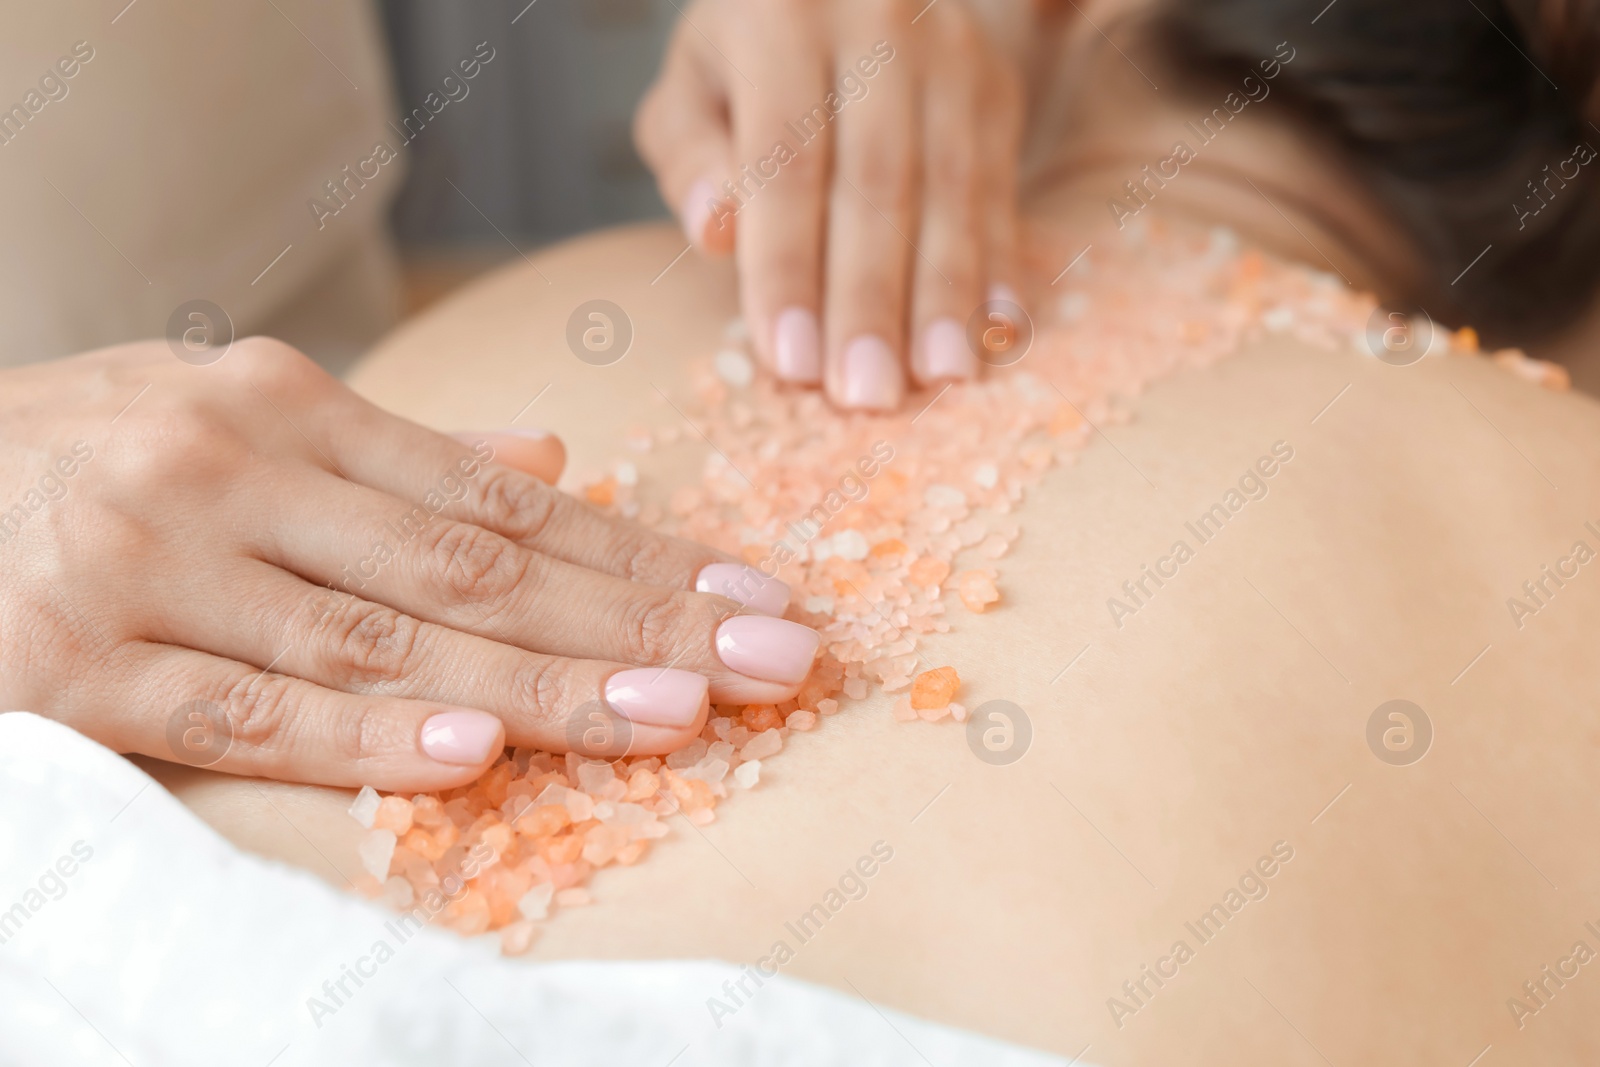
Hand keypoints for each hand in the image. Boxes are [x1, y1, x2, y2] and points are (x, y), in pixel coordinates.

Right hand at [0, 339, 815, 790]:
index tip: (755, 598)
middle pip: (480, 565)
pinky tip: (473, 749)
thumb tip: (547, 460)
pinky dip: (361, 733)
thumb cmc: (76, 460)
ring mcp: (151, 563)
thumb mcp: (226, 418)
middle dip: (640, 620)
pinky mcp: (68, 663)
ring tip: (676, 714)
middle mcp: (232, 469)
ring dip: (545, 683)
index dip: (642, 553)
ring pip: (386, 636)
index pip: (507, 499)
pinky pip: (242, 709)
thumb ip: (389, 454)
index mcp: (287, 405)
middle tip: (772, 662)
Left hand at [635, 0, 1023, 410]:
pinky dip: (998, 266)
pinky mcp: (995, 85)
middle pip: (876, 181)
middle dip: (871, 300)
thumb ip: (691, 155)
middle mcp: (876, 19)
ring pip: (950, 188)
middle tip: (867, 395)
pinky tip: (995, 335)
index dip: (789, 267)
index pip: (786, 160)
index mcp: (780, 15)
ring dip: (945, 295)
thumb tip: (716, 230)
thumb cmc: (744, 60)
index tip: (790, 362)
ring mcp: (949, 50)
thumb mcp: (691, 86)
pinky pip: (1000, 187)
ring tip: (938, 381)